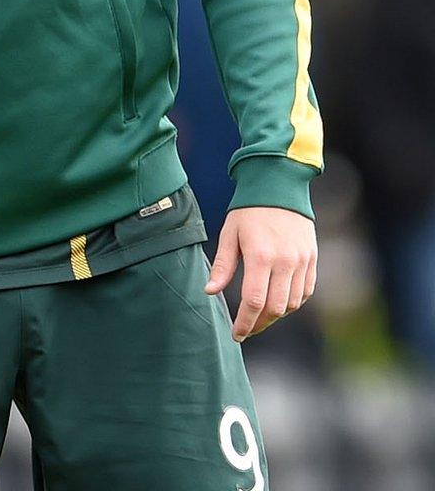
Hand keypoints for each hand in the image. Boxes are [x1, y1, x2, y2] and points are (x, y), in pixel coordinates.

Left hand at [206, 206, 317, 341]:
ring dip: (276, 314)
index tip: (237, 333)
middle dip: (259, 323)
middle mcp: (285, 262)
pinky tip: (278, 303)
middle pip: (275, 307)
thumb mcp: (229, 235)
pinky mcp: (312, 259)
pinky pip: (305, 291)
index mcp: (261, 256)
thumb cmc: (248, 211)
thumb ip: (223, 266)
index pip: (254, 301)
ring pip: (292, 303)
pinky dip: (293, 302)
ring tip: (259, 317)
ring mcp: (302, 261)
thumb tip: (209, 291)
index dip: (245, 322)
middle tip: (246, 330)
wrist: (280, 188)